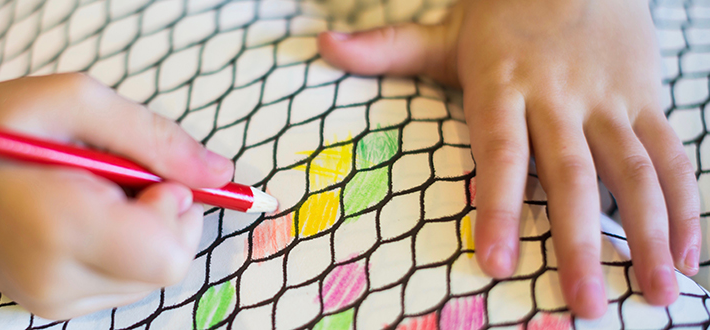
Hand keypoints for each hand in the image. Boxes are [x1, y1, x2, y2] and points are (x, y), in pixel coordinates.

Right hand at [0, 74, 232, 318]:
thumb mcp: (75, 100)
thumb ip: (155, 138)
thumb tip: (219, 174)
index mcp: (58, 227)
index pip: (167, 255)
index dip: (176, 211)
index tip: (151, 176)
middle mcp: (55, 280)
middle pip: (166, 268)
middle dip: (164, 218)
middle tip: (120, 177)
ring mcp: (50, 301)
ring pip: (149, 278)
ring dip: (143, 231)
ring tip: (92, 193)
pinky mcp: (51, 306)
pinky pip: (123, 283)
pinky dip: (122, 247)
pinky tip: (83, 216)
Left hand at [317, 0, 699, 318]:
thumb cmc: (499, 12)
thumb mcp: (443, 30)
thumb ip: (386, 49)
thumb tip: (324, 45)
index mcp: (503, 83)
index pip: (500, 153)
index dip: (499, 206)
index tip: (495, 263)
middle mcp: (559, 96)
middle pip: (572, 175)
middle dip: (580, 242)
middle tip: (584, 304)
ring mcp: (608, 97)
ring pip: (634, 170)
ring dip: (649, 232)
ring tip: (657, 291)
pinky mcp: (645, 97)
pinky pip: (669, 152)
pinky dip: (684, 202)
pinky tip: (689, 252)